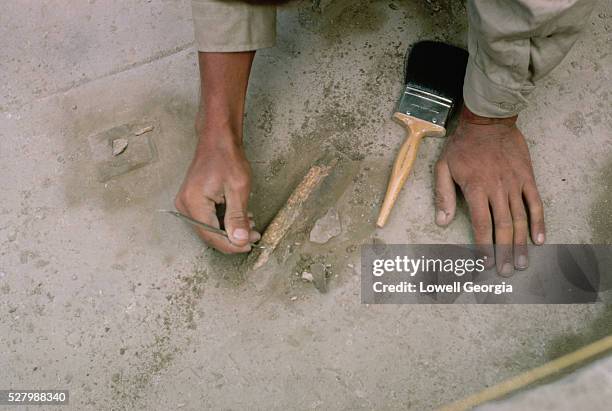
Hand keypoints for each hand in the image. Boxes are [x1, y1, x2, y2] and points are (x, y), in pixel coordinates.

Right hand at [175, 131, 259, 253]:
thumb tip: (239, 241)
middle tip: (254, 235)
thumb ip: (237, 217)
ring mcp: (187, 204)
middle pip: (209, 235)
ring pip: (210, 228)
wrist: (217, 139)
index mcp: (194, 203)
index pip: (212, 236)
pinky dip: (224, 221)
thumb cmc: (227, 158)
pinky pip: (208, 219)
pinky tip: (240, 217)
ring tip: (250, 224)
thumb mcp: (238, 189)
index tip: (250, 244)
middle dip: (232, 238)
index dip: (232, 245)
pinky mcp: (192, 201)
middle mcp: (185, 206)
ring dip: (230, 230)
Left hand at [434, 106, 544, 274]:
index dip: (483, 246)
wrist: (488, 121)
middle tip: (506, 271)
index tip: (484, 263)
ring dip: (520, 243)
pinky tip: (539, 239)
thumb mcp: (443, 168)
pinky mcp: (527, 177)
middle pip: (503, 227)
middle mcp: (497, 189)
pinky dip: (538, 222)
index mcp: (475, 189)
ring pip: (520, 219)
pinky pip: (535, 202)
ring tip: (522, 263)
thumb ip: (443, 195)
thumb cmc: (462, 146)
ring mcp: (514, 184)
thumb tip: (441, 222)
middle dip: (504, 252)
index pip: (481, 224)